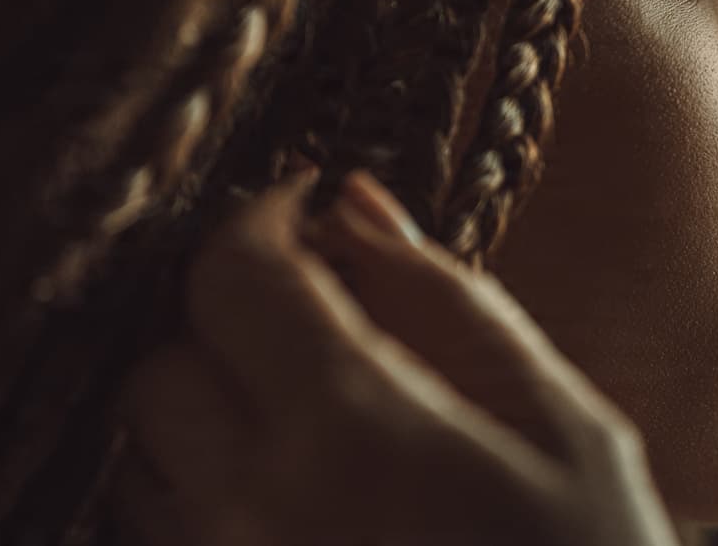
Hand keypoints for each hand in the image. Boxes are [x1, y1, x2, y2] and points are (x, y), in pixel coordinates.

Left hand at [115, 169, 678, 545]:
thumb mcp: (569, 426)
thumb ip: (453, 305)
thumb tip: (358, 204)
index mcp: (358, 433)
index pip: (234, 278)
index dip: (261, 221)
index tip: (304, 211)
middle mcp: (259, 510)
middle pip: (162, 365)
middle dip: (228, 323)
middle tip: (317, 320)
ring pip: (148, 458)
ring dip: (211, 409)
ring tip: (314, 413)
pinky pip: (169, 536)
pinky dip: (211, 490)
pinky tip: (302, 494)